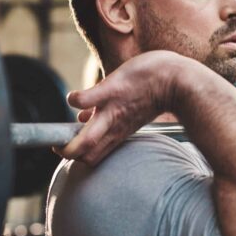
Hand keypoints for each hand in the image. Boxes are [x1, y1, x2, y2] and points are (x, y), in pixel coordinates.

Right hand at [58, 51, 185, 165]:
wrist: (178, 79)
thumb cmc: (155, 92)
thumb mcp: (128, 112)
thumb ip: (106, 118)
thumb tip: (81, 117)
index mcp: (116, 132)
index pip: (91, 156)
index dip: (75, 155)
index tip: (65, 147)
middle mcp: (113, 126)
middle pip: (85, 154)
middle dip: (66, 152)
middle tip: (57, 145)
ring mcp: (112, 109)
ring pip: (87, 139)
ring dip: (68, 141)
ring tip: (58, 137)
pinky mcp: (113, 89)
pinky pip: (87, 99)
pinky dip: (75, 100)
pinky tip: (73, 98)